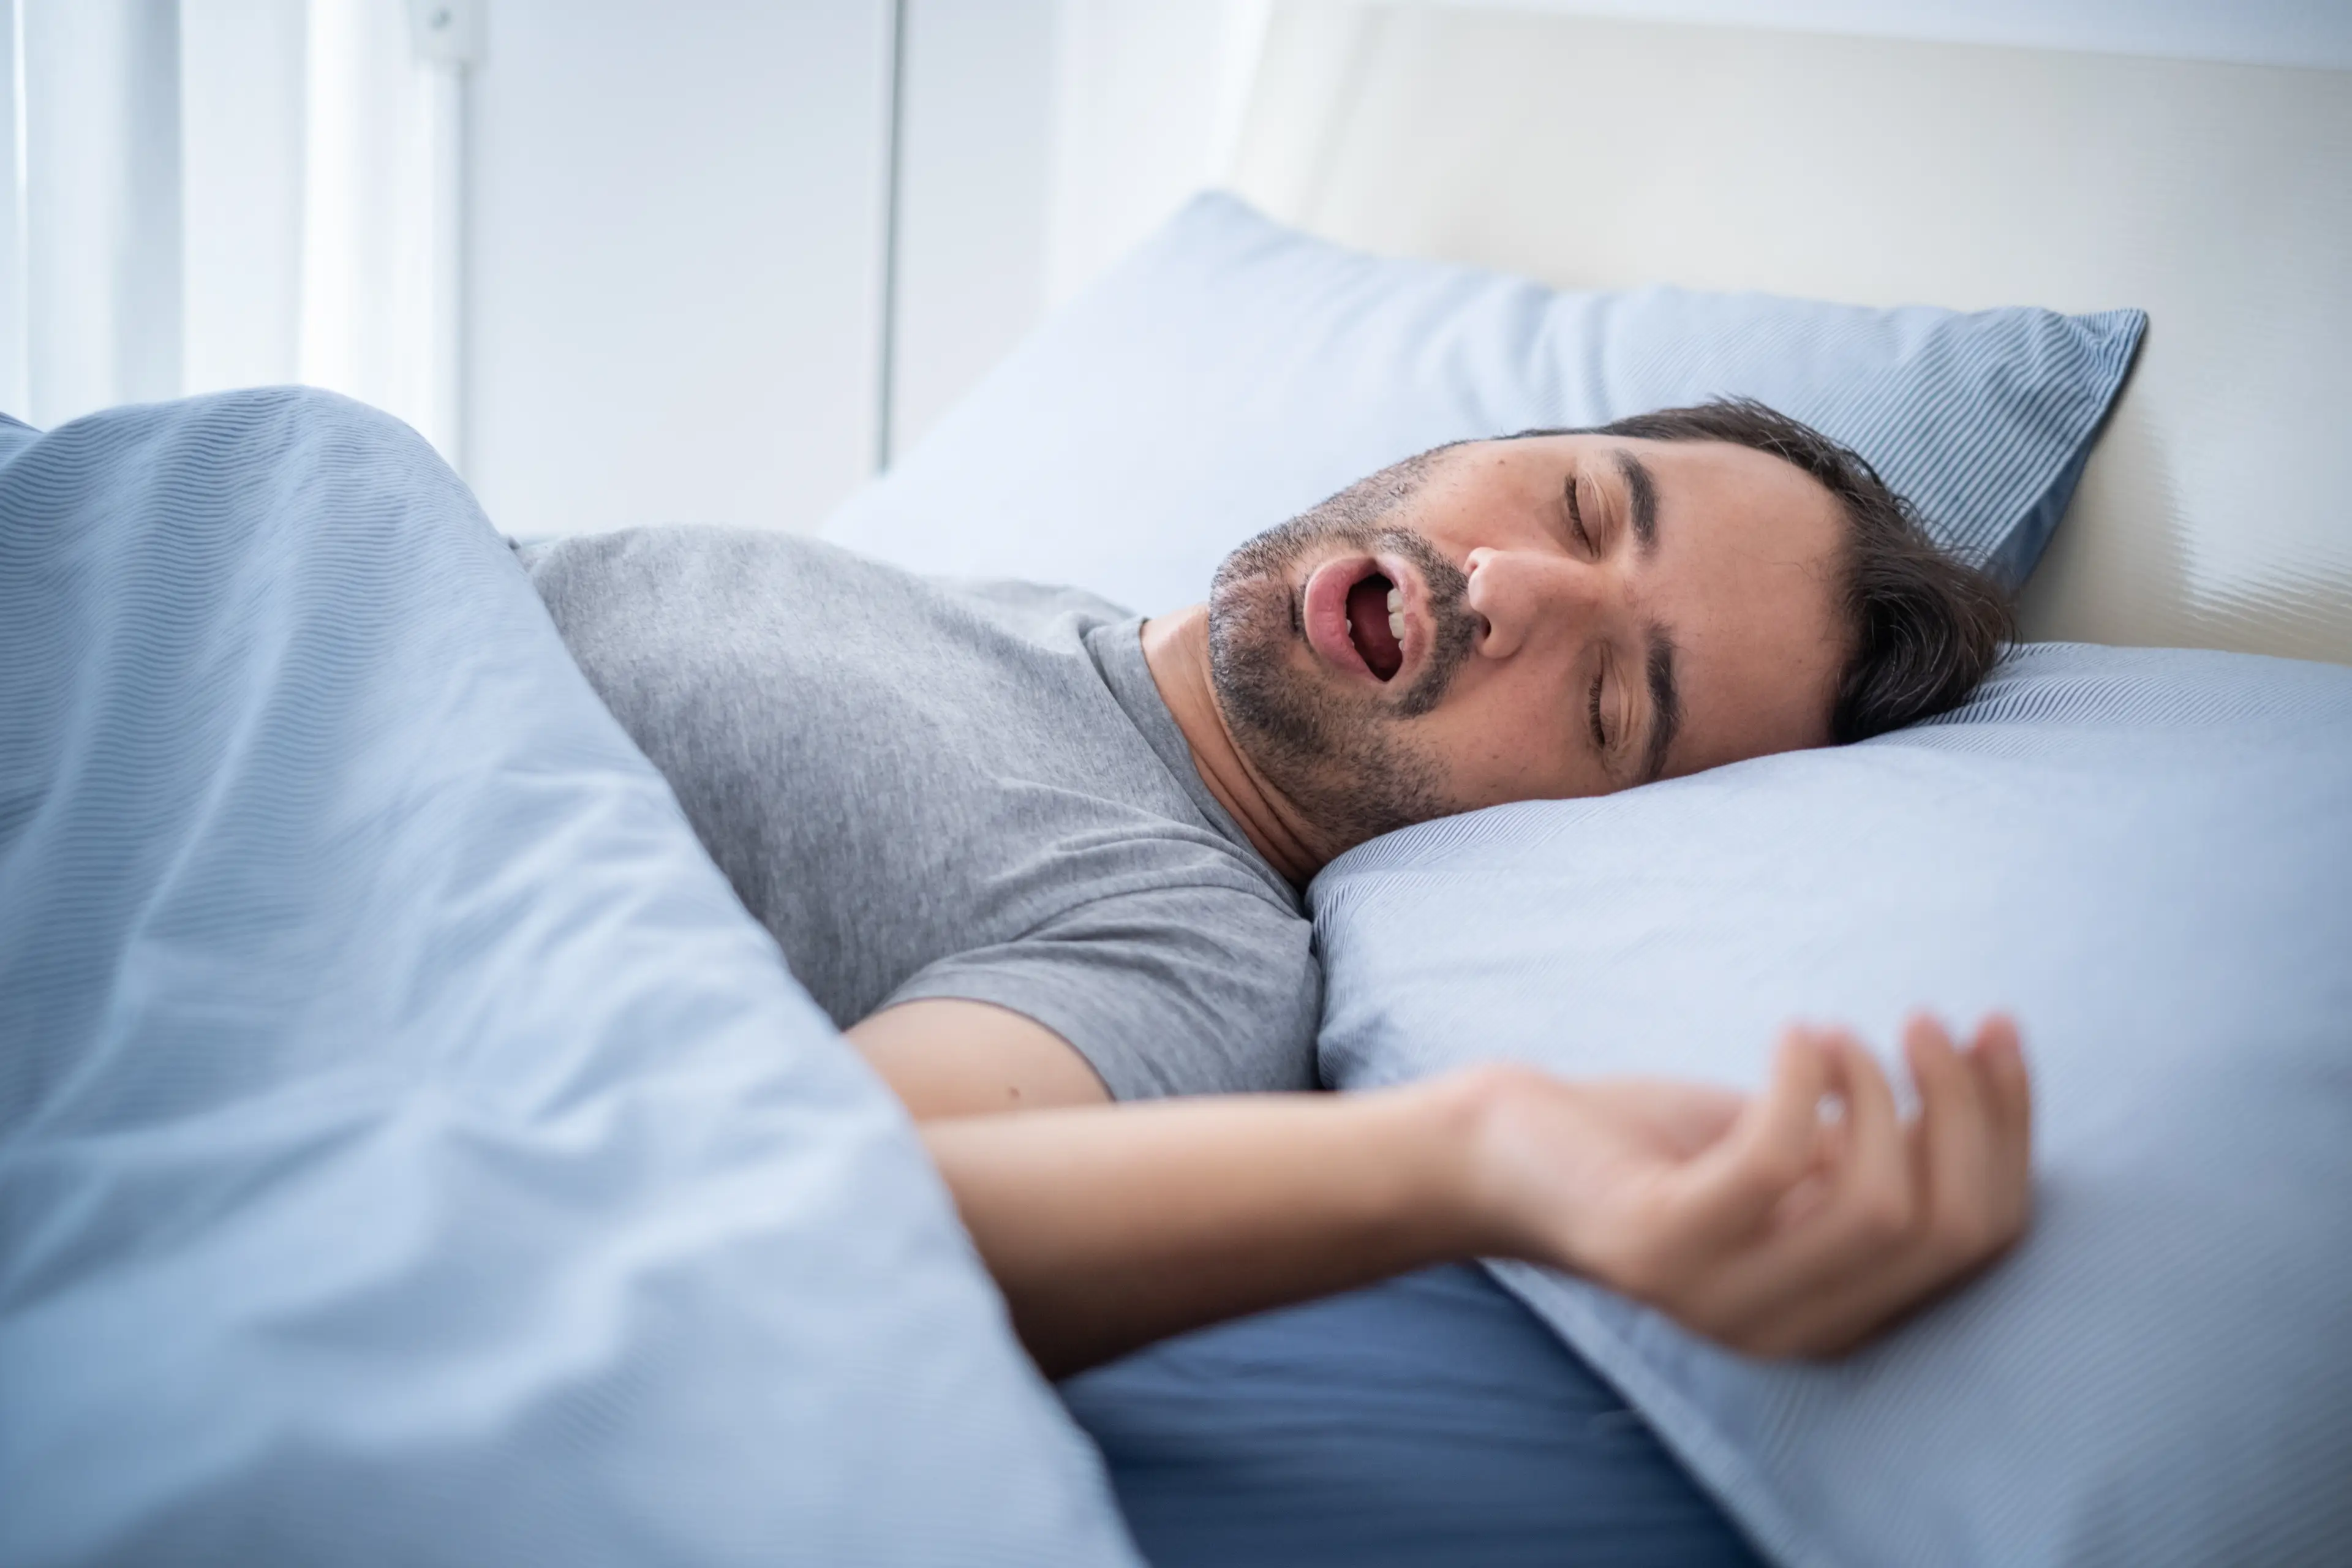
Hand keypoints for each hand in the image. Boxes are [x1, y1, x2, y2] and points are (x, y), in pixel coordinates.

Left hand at [1459, 1016, 2032, 1356]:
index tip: (1998, 1029)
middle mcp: (1795, 1333)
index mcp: (1845, 1314)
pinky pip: (1775, 1162)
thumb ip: (1882, 1152)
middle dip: (1962, 1108)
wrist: (1508, 1154)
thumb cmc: (1658, 1147)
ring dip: (1876, 1091)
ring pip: (1880, 1203)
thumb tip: (1986, 1084)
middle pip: (1948, 1226)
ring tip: (1830, 1034)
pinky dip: (1800, 1080)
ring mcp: (1724, 1301)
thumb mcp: (1795, 1155)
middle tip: (1924, 1021)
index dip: (2009, 1129)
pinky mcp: (1662, 1248)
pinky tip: (1792, 1037)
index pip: (1983, 1237)